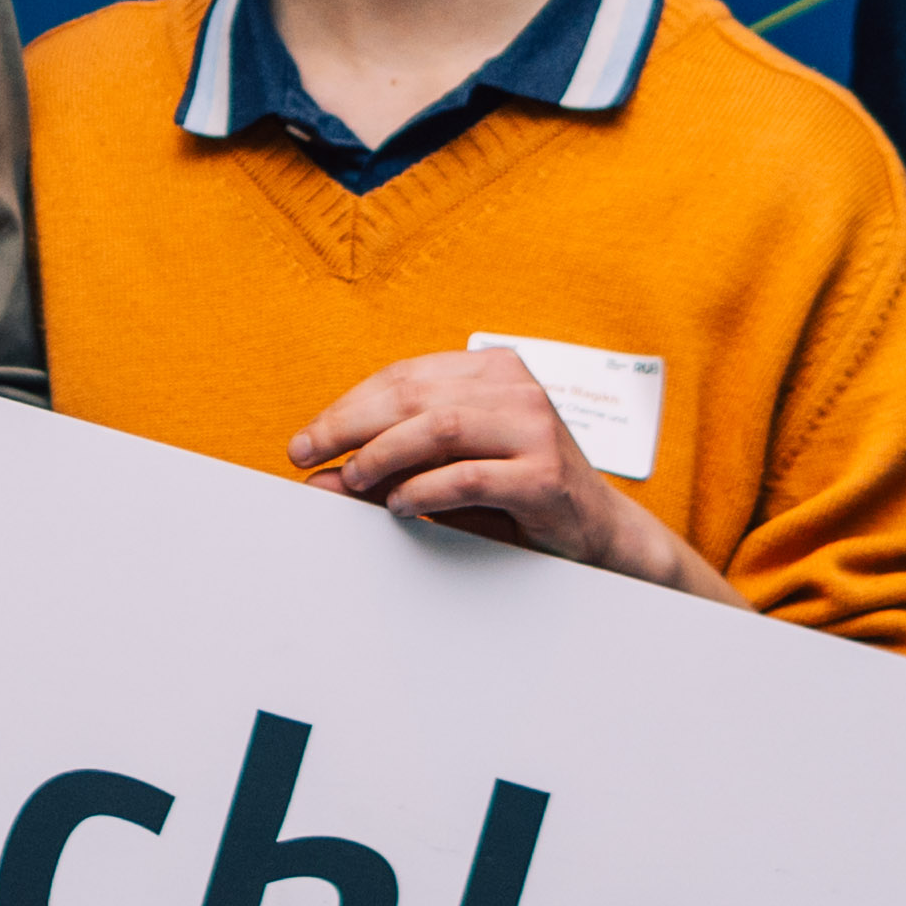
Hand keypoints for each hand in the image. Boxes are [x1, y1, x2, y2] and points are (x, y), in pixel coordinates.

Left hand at [288, 351, 744, 608]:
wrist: (598, 533)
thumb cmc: (516, 497)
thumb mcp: (448, 472)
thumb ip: (390, 468)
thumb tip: (321, 478)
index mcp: (492, 371)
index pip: (404, 377)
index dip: (347, 406)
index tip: (308, 439)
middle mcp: (517, 389)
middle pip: (413, 395)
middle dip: (349, 425)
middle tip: (308, 455)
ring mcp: (536, 429)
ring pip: (439, 426)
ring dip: (383, 453)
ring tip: (352, 478)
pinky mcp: (545, 476)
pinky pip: (469, 476)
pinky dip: (424, 490)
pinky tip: (399, 505)